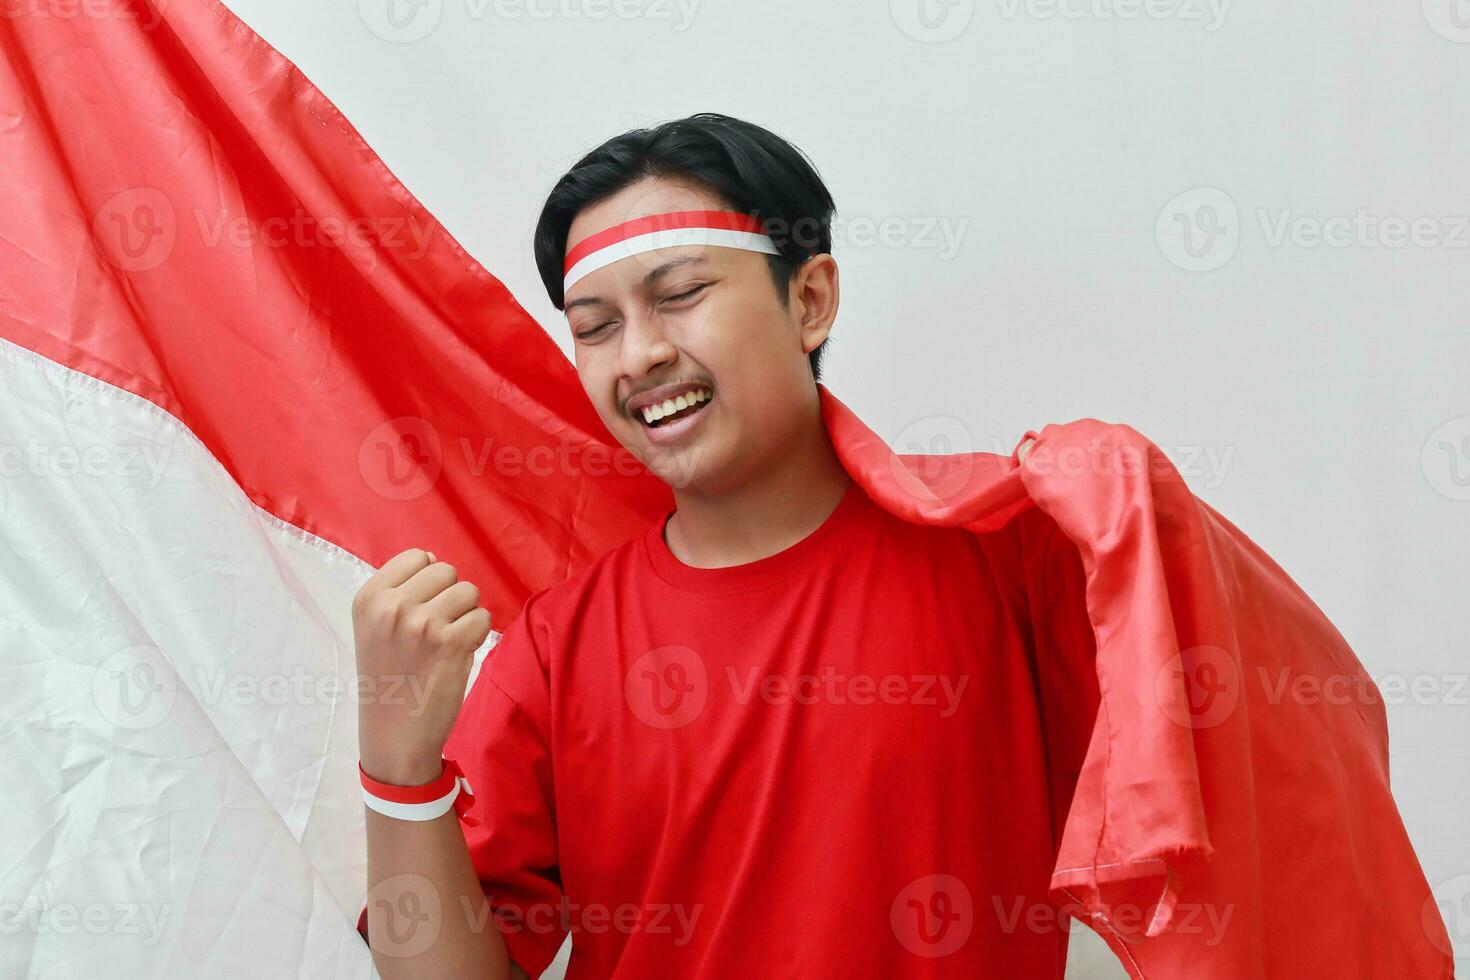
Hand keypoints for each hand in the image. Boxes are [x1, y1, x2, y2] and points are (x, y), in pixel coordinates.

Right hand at [352, 548, 491, 784]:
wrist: (394, 733)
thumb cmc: (389, 677)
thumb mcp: (375, 627)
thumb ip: (400, 590)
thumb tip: (434, 558)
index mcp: (369, 598)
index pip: (417, 556)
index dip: (428, 581)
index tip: (419, 610)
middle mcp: (392, 607)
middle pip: (446, 571)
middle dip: (449, 597)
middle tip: (435, 630)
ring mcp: (423, 624)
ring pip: (469, 591)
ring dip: (466, 614)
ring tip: (446, 641)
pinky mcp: (452, 643)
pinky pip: (483, 617)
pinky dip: (477, 635)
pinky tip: (458, 654)